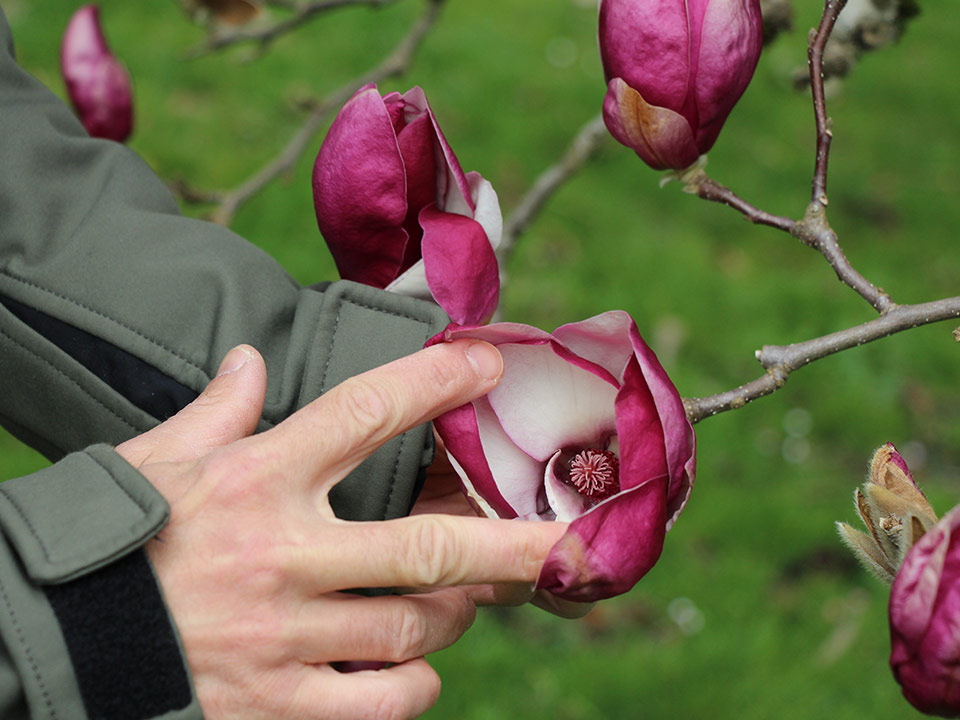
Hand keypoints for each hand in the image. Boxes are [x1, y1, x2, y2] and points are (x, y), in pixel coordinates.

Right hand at [116, 341, 567, 719]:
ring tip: (462, 596)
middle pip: (424, 545)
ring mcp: (281, 635)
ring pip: (413, 627)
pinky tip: (412, 668)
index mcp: (256, 478)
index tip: (486, 362)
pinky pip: (379, 700)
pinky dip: (413, 685)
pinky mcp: (274, 702)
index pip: (361, 412)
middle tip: (576, 540)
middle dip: (512, 542)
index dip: (432, 383)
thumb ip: (217, 409)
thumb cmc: (111, 541)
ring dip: (453, 611)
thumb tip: (252, 361)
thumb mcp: (156, 460)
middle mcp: (280, 553)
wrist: (48, 641)